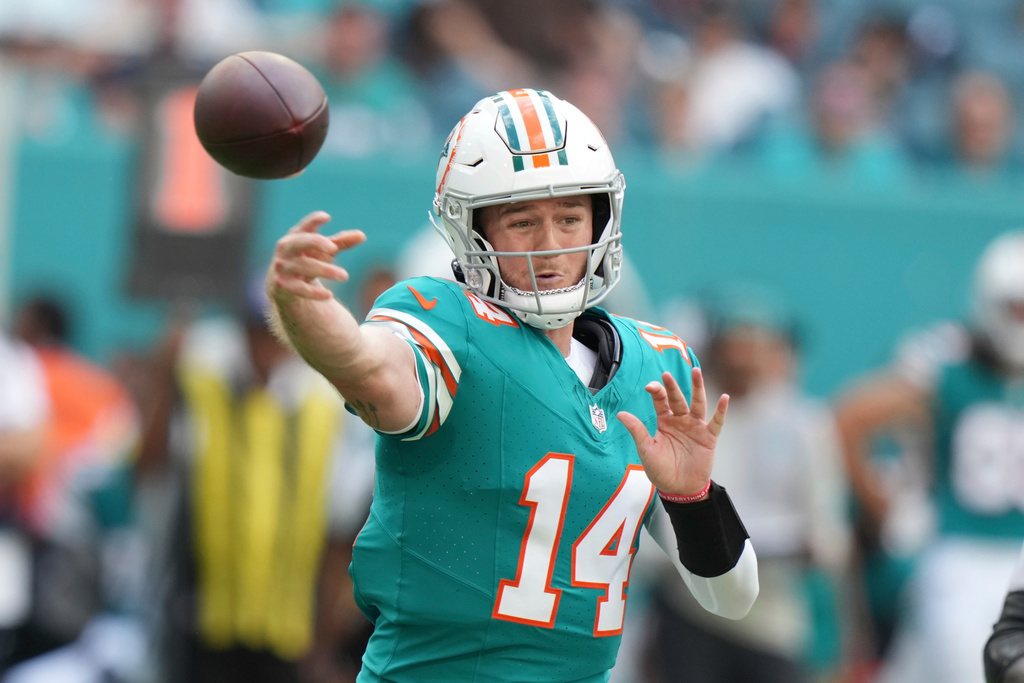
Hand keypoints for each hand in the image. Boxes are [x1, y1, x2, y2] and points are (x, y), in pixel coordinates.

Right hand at [266, 211, 365, 304]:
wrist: (284, 285)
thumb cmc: (308, 259)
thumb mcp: (324, 251)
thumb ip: (341, 242)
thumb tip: (362, 235)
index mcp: (296, 236)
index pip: (304, 226)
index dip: (313, 221)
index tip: (326, 217)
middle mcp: (287, 249)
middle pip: (300, 242)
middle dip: (316, 243)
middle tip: (334, 248)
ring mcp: (283, 267)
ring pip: (304, 267)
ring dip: (325, 270)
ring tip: (345, 276)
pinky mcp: (282, 285)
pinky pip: (299, 288)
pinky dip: (314, 292)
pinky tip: (329, 295)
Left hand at [617, 367, 727, 498]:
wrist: (679, 489)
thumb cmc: (660, 469)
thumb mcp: (646, 449)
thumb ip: (637, 430)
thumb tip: (620, 414)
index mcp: (664, 421)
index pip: (660, 401)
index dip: (656, 391)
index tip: (650, 386)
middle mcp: (680, 420)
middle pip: (677, 398)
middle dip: (673, 387)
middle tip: (667, 375)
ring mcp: (695, 427)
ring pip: (698, 403)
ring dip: (698, 388)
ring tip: (696, 372)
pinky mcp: (708, 437)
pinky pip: (716, 422)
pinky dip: (721, 410)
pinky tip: (724, 398)